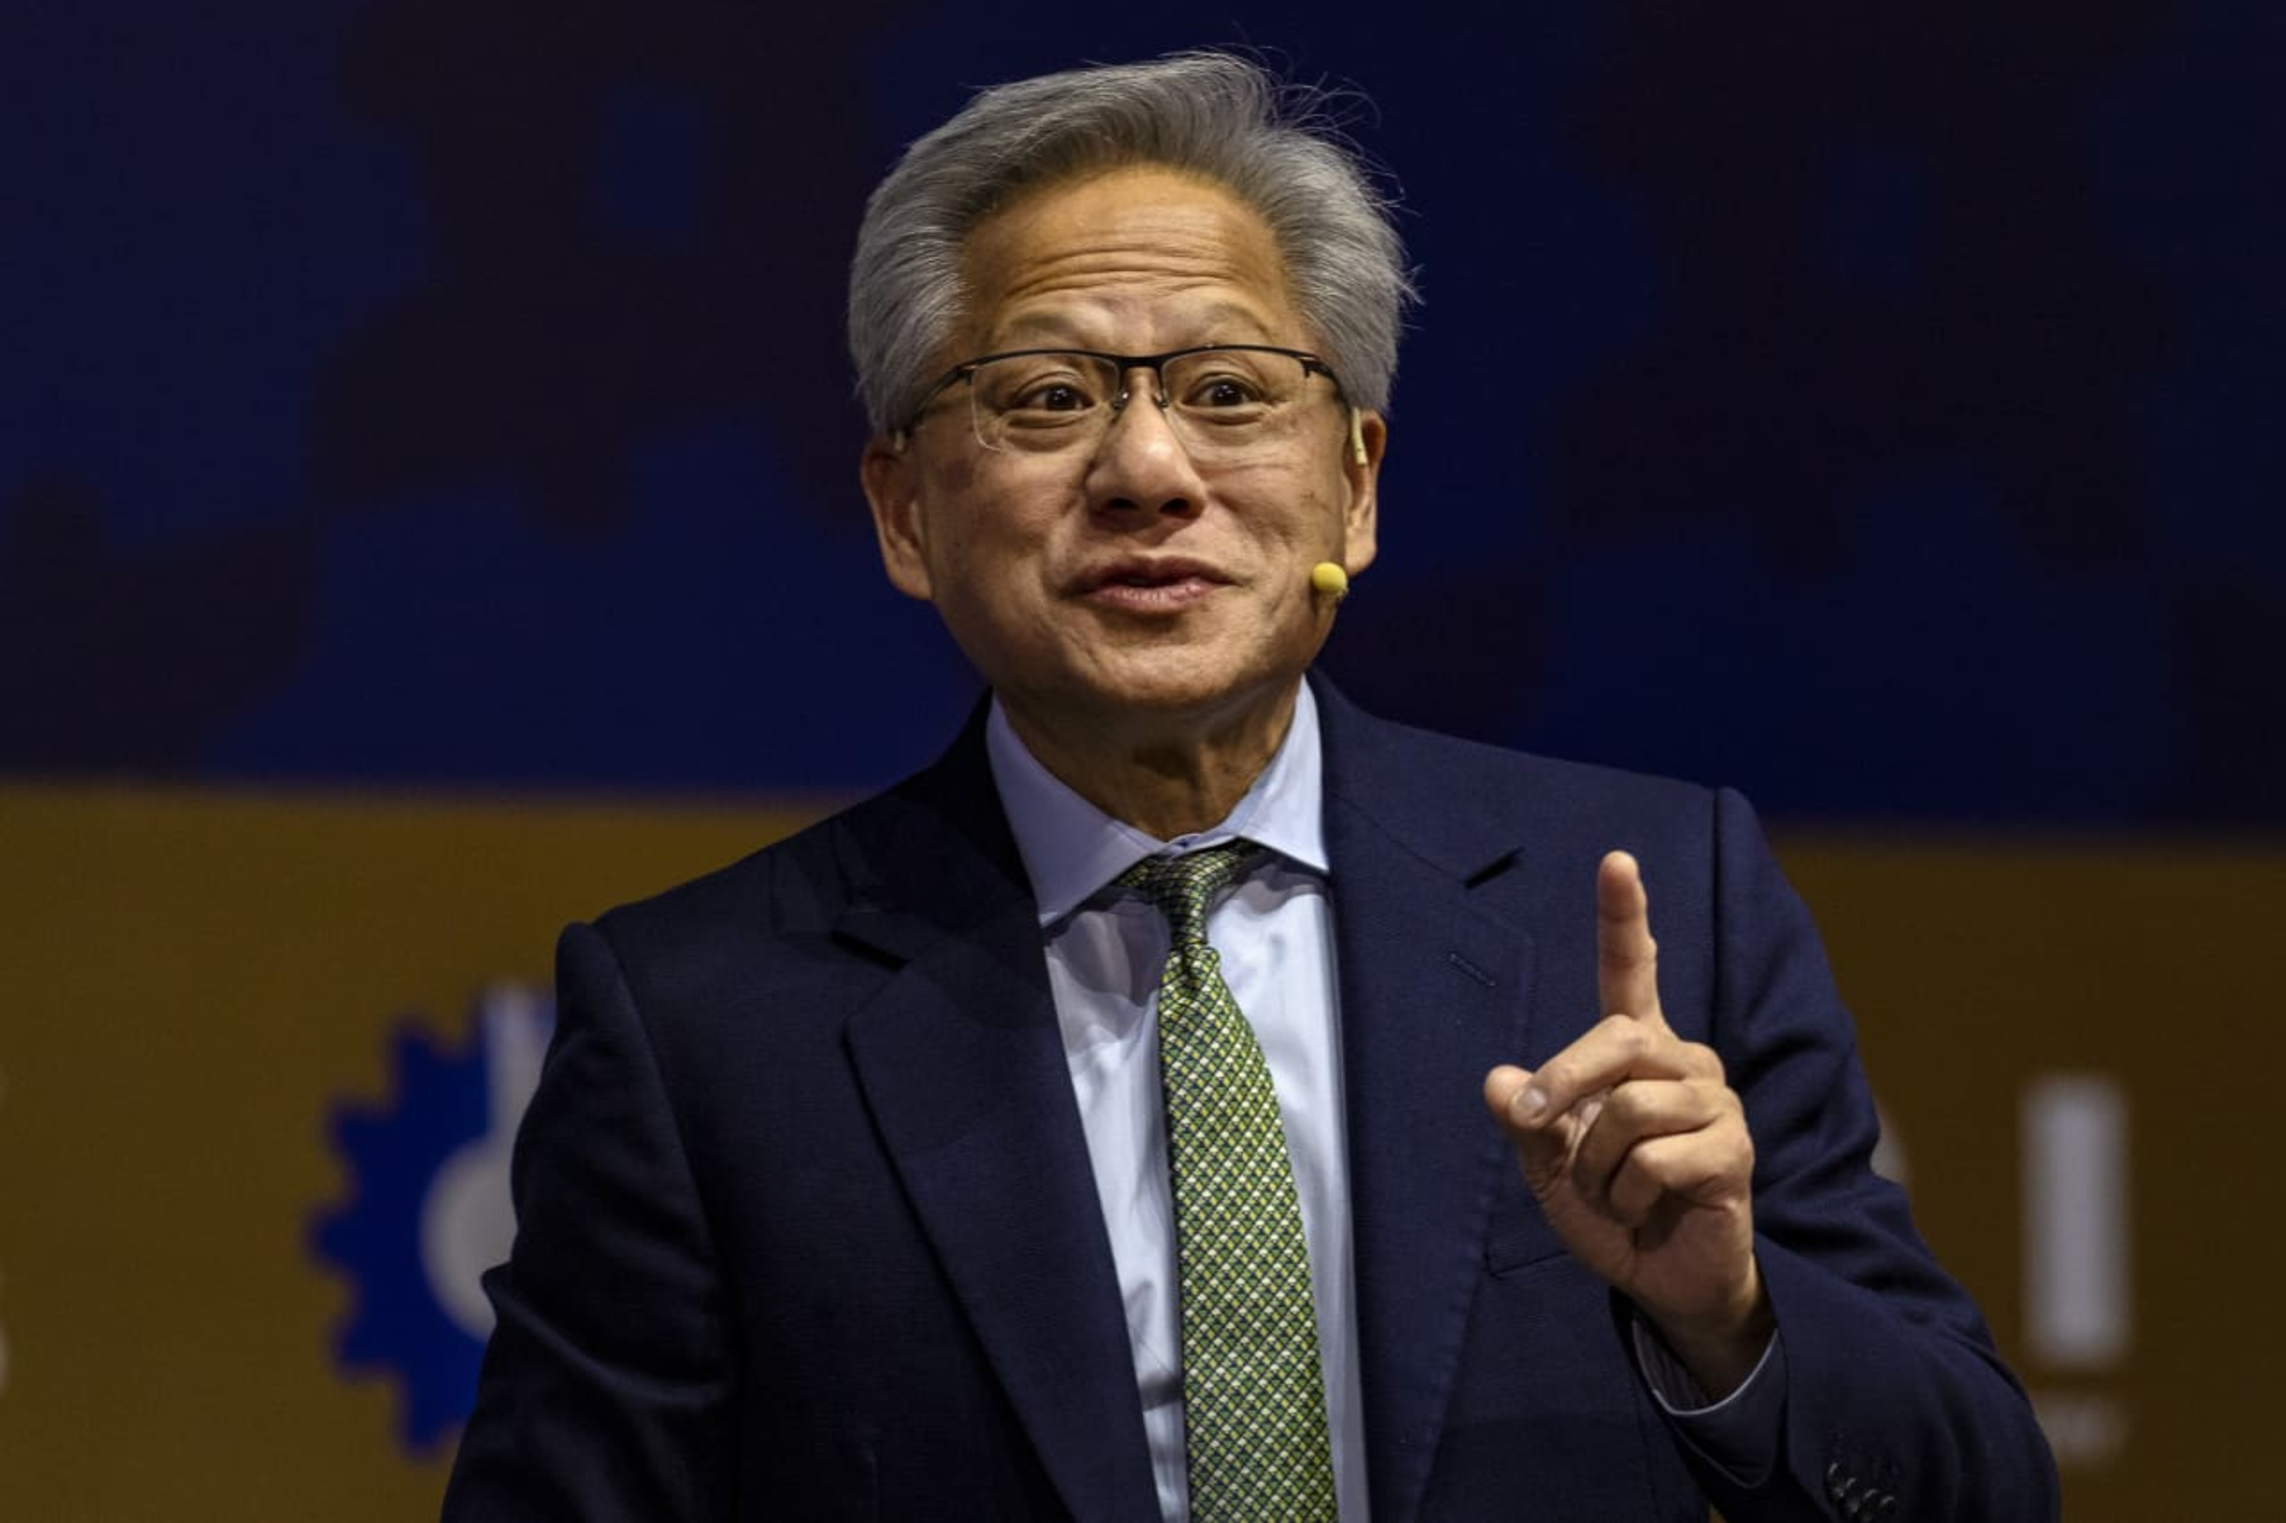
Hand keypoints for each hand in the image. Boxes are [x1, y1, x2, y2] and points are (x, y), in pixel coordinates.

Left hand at [1482, 851, 1771, 1394]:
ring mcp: (1716, 1103)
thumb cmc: (1609, 1209)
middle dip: (1561, 1084)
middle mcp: (1684, 1061)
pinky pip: (1654, 1159)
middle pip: (1614, 1038)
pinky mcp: (1734, 1151)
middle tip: (1532, 1126)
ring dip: (1595, 1164)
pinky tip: (1646, 1209)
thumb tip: (1497, 1080)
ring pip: (1630, 1109)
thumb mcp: (1547, 1164)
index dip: (1624, 916)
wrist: (1661, 1280)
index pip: (1632, 971)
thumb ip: (1525, 1119)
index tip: (1616, 861)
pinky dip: (1628, 1194)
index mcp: (1638, 1051)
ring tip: (1612, 1192)